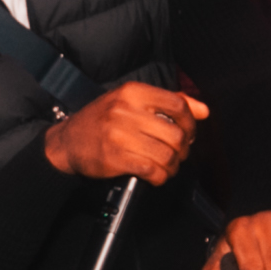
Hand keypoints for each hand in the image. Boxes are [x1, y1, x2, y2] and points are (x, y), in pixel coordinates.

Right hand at [43, 84, 208, 186]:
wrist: (67, 142)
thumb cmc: (101, 121)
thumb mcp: (130, 102)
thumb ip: (167, 103)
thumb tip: (203, 110)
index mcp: (132, 92)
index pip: (177, 104)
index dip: (190, 122)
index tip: (188, 132)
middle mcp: (125, 111)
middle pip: (175, 133)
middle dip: (183, 149)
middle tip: (178, 154)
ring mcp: (119, 135)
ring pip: (166, 155)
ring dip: (173, 166)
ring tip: (168, 167)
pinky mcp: (115, 158)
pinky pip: (151, 170)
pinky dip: (160, 177)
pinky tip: (156, 176)